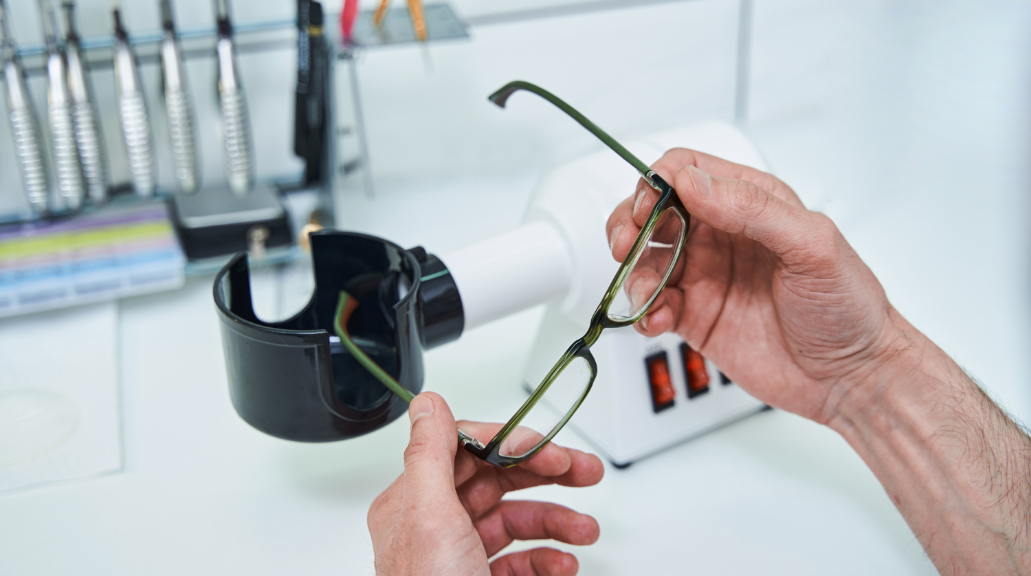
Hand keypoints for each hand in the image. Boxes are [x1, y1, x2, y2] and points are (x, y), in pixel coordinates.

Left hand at [368, 393, 603, 575]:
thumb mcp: (430, 518)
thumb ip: (431, 454)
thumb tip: (428, 402)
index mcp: (413, 503)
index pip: (464, 449)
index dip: (511, 442)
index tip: (548, 447)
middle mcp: (433, 527)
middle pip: (495, 481)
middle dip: (545, 475)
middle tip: (584, 472)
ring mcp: (458, 560)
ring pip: (514, 522)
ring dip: (555, 521)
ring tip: (585, 531)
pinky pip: (519, 563)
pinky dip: (547, 561)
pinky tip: (563, 566)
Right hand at [606, 149, 903, 422]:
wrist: (852, 377)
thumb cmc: (848, 307)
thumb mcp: (812, 245)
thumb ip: (752, 208)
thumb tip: (693, 184)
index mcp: (750, 205)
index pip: (688, 172)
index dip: (659, 183)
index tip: (650, 207)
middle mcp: (722, 236)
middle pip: (653, 213)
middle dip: (630, 225)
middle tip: (627, 246)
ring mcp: (705, 277)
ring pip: (645, 261)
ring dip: (633, 274)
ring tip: (647, 295)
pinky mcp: (695, 317)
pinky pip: (652, 306)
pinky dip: (643, 313)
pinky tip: (657, 321)